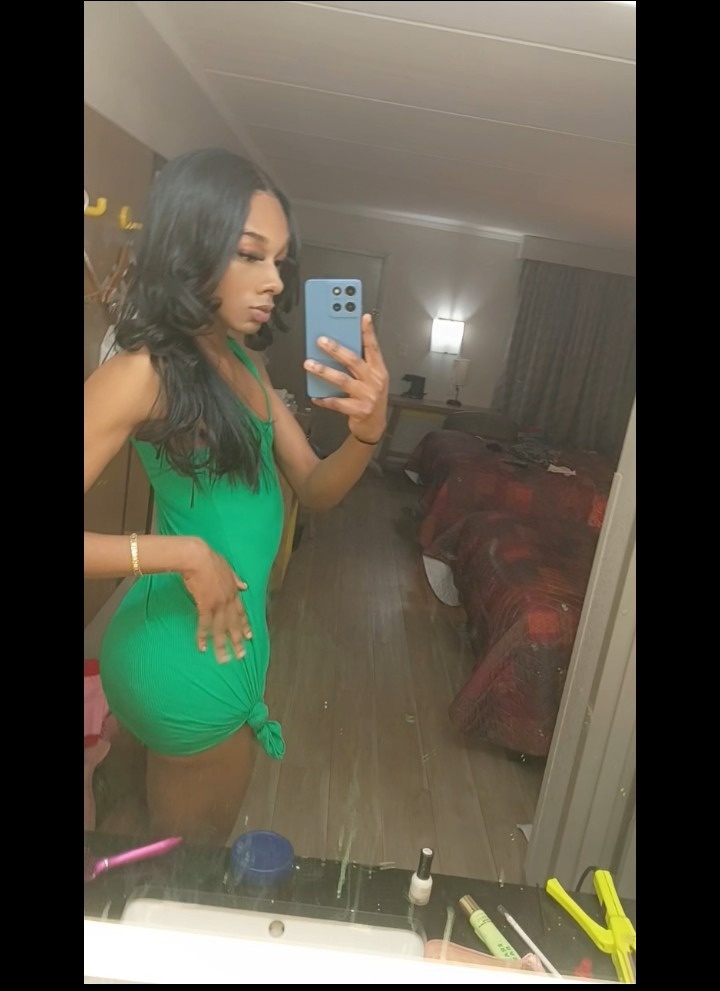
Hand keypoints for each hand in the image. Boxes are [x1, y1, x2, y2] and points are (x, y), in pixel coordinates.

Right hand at [182, 541, 251, 662]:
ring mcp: (217, 604)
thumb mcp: (227, 567)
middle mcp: (228, 600)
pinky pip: (204, 625)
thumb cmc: (210, 559)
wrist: (197, 557)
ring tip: (225, 659)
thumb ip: (236, 579)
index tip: (249, 636)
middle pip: (234, 624)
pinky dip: (203, 637)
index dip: (245, 625)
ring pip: (221, 629)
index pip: (241, 612)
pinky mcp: (204, 605)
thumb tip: (244, 586)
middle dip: (237, 641)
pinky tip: (202, 648)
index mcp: (233, 591)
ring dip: (223, 645)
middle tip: (241, 656)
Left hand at [304, 314, 388, 442]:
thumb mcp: (371, 379)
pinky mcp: (359, 410)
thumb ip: (360, 363)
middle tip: (321, 341)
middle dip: (336, 349)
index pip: (373, 348)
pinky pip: (337, 403)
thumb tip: (340, 346)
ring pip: (342, 380)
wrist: (374, 427)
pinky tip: (314, 396)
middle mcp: (375, 381)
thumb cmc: (369, 399)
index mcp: (379, 370)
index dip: (368, 332)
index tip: (363, 317)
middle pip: (354, 361)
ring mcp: (367, 396)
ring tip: (309, 364)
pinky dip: (324, 399)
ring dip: (324, 371)